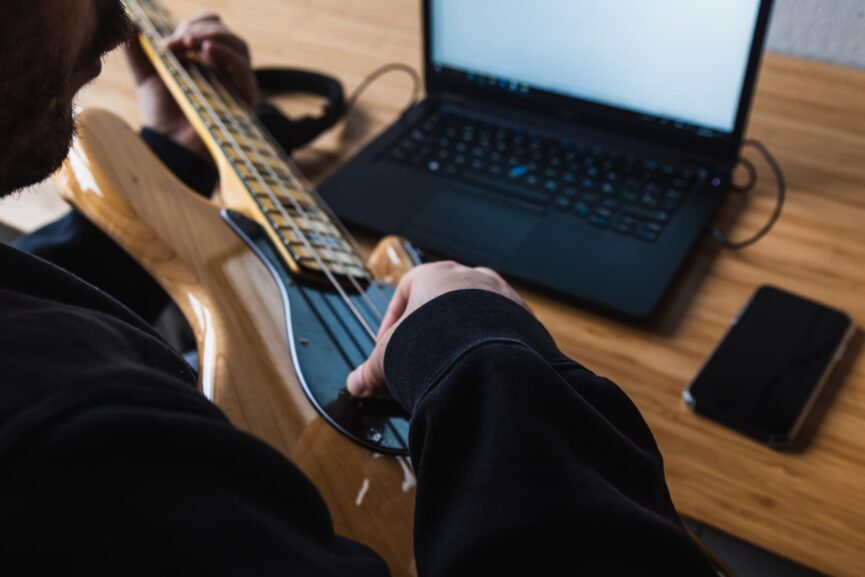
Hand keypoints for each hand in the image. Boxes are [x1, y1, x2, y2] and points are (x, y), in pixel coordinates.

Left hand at [125, 13, 257, 161]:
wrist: (169, 147)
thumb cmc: (160, 117)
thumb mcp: (146, 76)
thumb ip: (138, 51)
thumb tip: (131, 24)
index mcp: (205, 62)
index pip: (212, 29)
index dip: (195, 24)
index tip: (170, 38)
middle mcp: (224, 71)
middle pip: (226, 34)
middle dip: (202, 28)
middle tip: (179, 39)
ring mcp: (236, 85)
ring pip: (239, 47)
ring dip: (215, 36)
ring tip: (190, 41)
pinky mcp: (244, 100)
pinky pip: (244, 71)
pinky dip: (227, 55)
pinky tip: (207, 50)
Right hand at [347, 261, 526, 397]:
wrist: (486, 358)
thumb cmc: (436, 345)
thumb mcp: (389, 358)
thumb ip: (370, 370)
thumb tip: (356, 384)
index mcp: (435, 273)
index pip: (406, 289)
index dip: (394, 320)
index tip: (390, 343)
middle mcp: (472, 277)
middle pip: (444, 301)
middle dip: (431, 330)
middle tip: (422, 359)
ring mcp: (502, 295)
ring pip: (477, 315)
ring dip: (463, 338)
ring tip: (452, 368)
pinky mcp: (524, 319)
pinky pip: (503, 331)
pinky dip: (490, 348)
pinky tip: (479, 371)